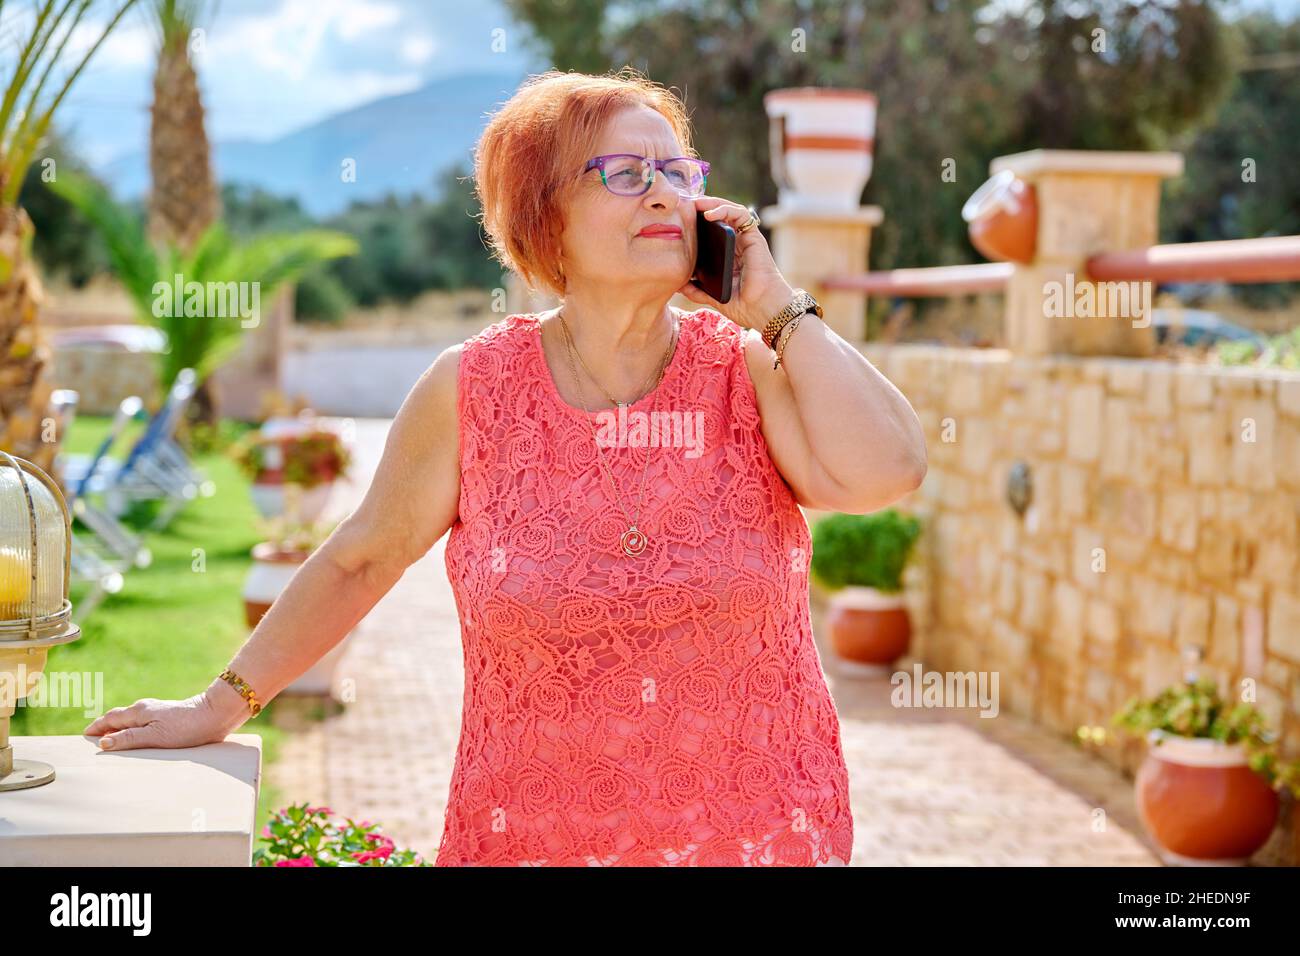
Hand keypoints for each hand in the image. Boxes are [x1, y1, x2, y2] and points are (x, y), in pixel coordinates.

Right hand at [82, 685, 247, 750]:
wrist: (216, 715)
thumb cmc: (187, 728)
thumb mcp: (155, 736)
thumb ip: (129, 739)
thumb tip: (104, 743)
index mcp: (138, 712)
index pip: (110, 719)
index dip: (96, 727)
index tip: (84, 736)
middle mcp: (146, 708)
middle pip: (118, 717)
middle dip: (104, 727)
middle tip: (92, 740)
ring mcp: (157, 711)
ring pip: (131, 719)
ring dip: (119, 728)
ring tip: (110, 741)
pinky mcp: (168, 716)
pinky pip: (143, 722)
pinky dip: (133, 729)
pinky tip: (137, 737)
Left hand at [676, 195, 796, 331]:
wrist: (762, 310)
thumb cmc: (743, 305)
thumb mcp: (713, 297)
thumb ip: (697, 291)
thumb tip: (678, 285)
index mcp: (727, 256)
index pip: (711, 232)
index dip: (697, 223)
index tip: (679, 219)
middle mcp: (737, 244)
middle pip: (719, 218)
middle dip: (702, 208)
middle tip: (685, 206)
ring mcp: (746, 240)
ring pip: (730, 211)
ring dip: (713, 204)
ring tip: (696, 204)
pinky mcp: (754, 237)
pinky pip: (742, 215)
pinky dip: (726, 210)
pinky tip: (711, 215)